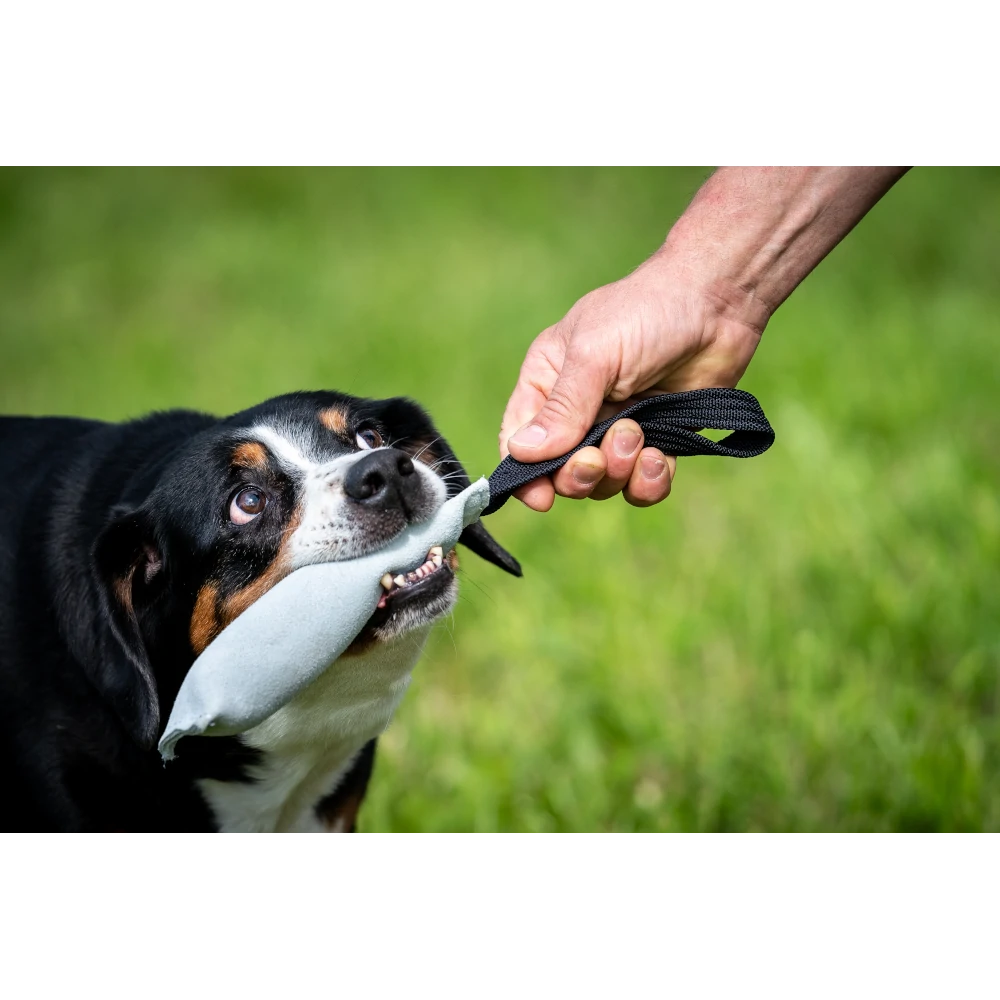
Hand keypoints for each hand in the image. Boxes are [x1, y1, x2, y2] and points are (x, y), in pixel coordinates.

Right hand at [498, 257, 765, 510]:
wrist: (717, 305)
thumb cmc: (646, 314)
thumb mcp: (594, 356)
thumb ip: (562, 408)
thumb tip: (521, 453)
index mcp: (547, 383)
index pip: (519, 440)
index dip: (526, 474)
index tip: (543, 496)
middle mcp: (577, 411)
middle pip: (560, 472)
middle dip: (580, 473)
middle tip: (599, 457)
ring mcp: (617, 428)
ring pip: (603, 484)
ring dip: (619, 472)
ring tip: (639, 435)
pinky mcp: (657, 441)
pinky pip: (641, 485)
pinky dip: (649, 481)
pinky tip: (660, 458)